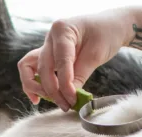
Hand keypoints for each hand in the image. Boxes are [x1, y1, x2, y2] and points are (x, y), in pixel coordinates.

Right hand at [18, 9, 132, 110]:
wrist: (111, 26)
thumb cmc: (106, 35)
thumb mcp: (96, 55)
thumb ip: (80, 75)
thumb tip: (70, 97)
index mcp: (62, 30)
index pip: (60, 63)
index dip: (65, 85)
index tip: (73, 100)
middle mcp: (50, 37)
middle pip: (43, 68)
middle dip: (53, 91)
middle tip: (66, 106)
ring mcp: (47, 45)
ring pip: (29, 67)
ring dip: (37, 87)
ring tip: (51, 101)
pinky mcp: (50, 55)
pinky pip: (35, 68)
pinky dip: (34, 82)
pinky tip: (39, 98)